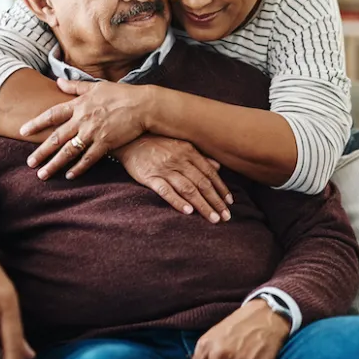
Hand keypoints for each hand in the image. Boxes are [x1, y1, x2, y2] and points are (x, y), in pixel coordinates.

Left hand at [22, 79, 150, 179]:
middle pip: (57, 138)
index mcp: (79, 105)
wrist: (143, 105)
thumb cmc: (120, 94)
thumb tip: (58, 81)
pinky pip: (88, 159)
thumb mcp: (96, 86)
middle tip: (29, 163)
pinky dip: (78, 168)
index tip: (23, 131)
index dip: (36, 123)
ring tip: (42, 174)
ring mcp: (93, 133)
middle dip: (41, 152)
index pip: (52, 115)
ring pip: (69, 151)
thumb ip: (75, 86)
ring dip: (54, 164)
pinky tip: (69, 176)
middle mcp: (82, 120)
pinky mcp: (106, 143)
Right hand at [115, 135, 232, 222]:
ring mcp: (164, 169)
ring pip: (188, 189)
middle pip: (202, 183)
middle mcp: (179, 160)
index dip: (221, 188)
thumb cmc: (156, 143)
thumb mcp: (180, 144)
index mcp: (188, 151)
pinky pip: (166, 191)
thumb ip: (199, 156)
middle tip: (226, 217)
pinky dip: (177, 201)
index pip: (210, 173)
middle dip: (216, 201)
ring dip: (202, 205)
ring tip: (213, 218)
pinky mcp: (150, 177)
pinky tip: (188, 212)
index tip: (230, 203)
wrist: (128, 140)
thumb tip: (218, 167)